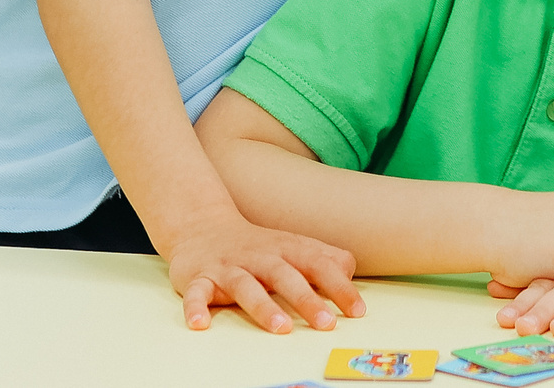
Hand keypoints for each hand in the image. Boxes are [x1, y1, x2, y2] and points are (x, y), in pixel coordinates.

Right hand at [161, 208, 363, 334]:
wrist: (202, 226)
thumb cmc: (257, 246)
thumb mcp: (294, 247)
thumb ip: (324, 259)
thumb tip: (349, 273)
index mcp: (286, 250)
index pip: (318, 266)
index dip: (339, 287)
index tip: (357, 311)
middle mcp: (259, 257)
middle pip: (285, 276)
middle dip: (307, 299)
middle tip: (326, 323)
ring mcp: (228, 267)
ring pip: (245, 285)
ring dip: (263, 306)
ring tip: (280, 327)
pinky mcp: (198, 278)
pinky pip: (196, 293)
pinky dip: (195, 308)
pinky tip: (200, 324)